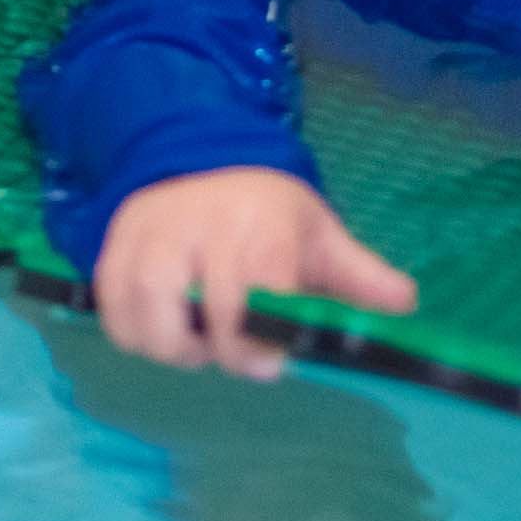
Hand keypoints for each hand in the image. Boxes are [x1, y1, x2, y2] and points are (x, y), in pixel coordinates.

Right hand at [93, 168, 417, 380]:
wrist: (201, 157)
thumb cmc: (269, 212)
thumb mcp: (318, 234)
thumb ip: (358, 275)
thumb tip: (408, 303)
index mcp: (262, 219)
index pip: (261, 285)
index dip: (265, 335)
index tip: (275, 362)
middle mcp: (204, 220)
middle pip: (208, 305)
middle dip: (226, 349)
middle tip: (240, 358)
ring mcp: (155, 230)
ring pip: (149, 307)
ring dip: (173, 347)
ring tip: (197, 347)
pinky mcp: (118, 241)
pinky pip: (112, 303)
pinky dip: (131, 332)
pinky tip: (160, 334)